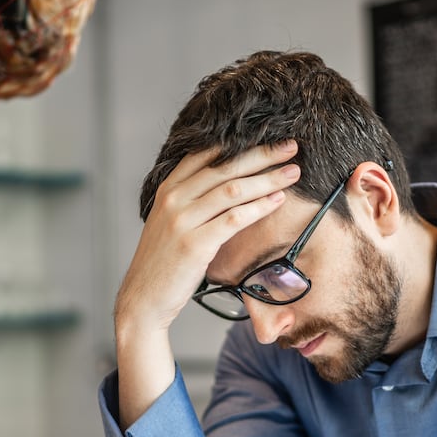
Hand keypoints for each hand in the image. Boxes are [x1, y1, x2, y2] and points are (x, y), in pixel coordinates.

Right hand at [112, 142, 300, 436]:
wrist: (143, 298)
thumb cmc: (163, 262)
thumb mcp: (169, 222)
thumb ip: (191, 200)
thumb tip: (228, 183)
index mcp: (167, 188)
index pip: (206, 154)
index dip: (240, 143)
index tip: (269, 137)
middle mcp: (173, 199)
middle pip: (225, 167)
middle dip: (262, 155)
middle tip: (291, 148)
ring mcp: (182, 220)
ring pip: (233, 189)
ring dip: (267, 179)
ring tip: (293, 173)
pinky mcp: (195, 244)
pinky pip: (234, 219)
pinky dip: (259, 207)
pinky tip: (278, 201)